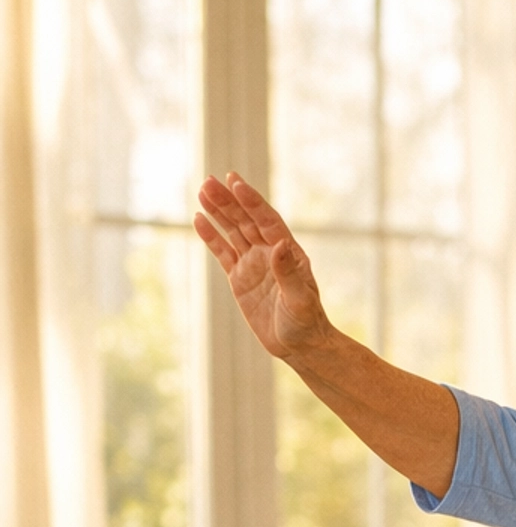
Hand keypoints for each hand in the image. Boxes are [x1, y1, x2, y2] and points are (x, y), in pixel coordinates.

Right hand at [194, 173, 327, 361]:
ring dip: (219, 211)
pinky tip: (199, 219)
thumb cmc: (306, 323)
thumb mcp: (299, 300)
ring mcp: (253, 263)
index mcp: (288, 252)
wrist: (299, 345)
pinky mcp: (240, 278)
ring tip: (203, 190)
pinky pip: (223, 252)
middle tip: (209, 181)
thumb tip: (279, 245)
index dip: (252, 202)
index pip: (267, 220)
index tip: (235, 182)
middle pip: (246, 220)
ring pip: (233, 231)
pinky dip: (212, 236)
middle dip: (229, 201)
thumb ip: (289, 273)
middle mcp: (269, 252)